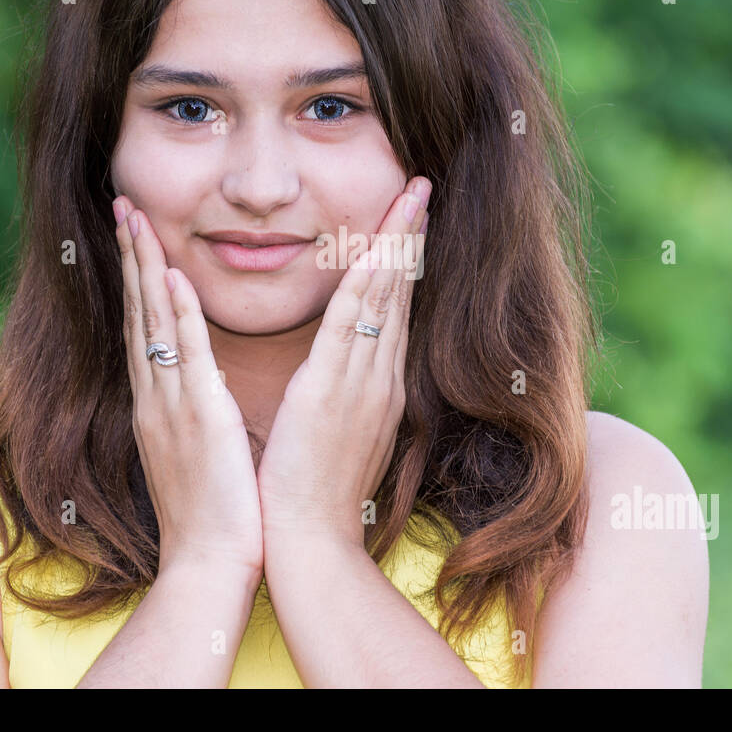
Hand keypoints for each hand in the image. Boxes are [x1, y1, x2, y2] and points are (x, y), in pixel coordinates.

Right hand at [114, 196, 263, 579]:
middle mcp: (157, 396)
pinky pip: (184, 356)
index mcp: (161, 403)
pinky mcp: (198, 418)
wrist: (212, 565)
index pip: (146, 326)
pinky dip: (175, 315)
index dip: (139, 278)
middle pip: (139, 312)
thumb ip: (197, 412)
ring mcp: (172, 405)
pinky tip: (170, 277)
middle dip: (131, 256)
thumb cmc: (214, 514)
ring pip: (154, 322)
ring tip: (135, 218)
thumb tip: (204, 387)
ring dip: (144, 267)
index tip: (135, 235)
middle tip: (123, 205)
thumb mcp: (200, 450)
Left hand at [256, 176, 431, 549]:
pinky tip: (373, 244)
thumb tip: (337, 382)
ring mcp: (362, 382)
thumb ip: (342, 402)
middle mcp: (380, 379)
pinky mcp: (333, 389)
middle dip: (410, 237)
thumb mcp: (337, 438)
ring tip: (411, 195)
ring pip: (384, 297)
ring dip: (397, 242)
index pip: (394, 312)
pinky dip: (363, 278)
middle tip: (421, 188)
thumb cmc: (315, 497)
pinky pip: (353, 321)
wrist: (311, 543)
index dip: (401, 264)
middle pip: (399, 294)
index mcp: (378, 389)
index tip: (407, 224)